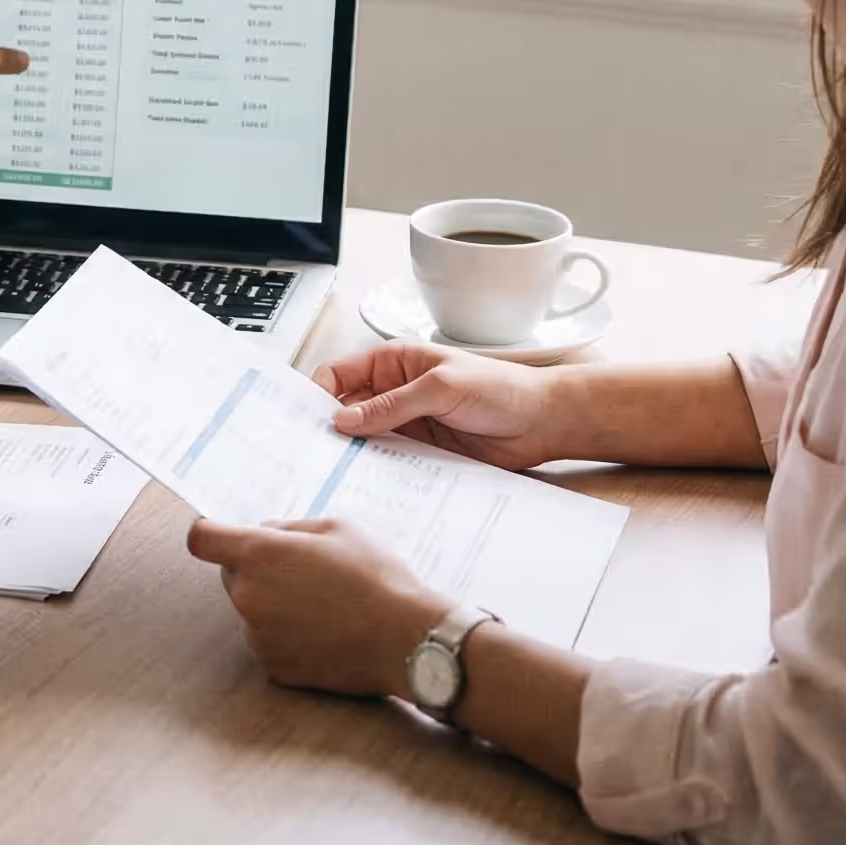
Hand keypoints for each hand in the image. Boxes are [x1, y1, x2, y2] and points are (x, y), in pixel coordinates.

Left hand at [185, 517, 444, 697]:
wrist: (407, 640)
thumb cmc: (376, 577)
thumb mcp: (337, 528)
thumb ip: (289, 527)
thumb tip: (264, 533)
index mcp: (259, 555)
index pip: (201, 539)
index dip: (210, 533)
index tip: (222, 535)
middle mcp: (248, 596)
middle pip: (230, 575)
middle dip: (255, 569)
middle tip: (302, 571)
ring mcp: (258, 636)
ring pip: (252, 610)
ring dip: (273, 604)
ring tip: (323, 605)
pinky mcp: (274, 667)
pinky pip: (269, 641)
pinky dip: (286, 635)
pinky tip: (324, 631)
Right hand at [315, 343, 565, 471]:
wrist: (541, 423)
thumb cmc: (500, 389)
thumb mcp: (441, 387)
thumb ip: (392, 404)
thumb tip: (345, 419)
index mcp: (394, 363)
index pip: (340, 374)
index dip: (319, 393)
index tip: (305, 419)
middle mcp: (394, 392)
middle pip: (346, 409)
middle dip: (331, 428)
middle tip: (314, 451)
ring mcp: (406, 423)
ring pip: (365, 438)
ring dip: (354, 452)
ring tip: (337, 471)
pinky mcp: (420, 451)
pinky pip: (389, 460)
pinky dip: (378, 470)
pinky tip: (370, 481)